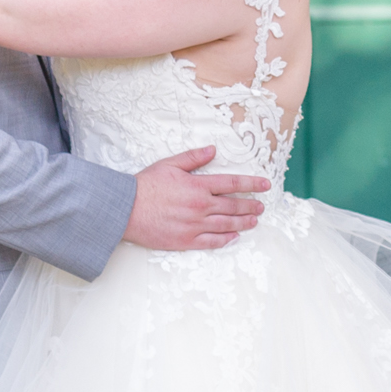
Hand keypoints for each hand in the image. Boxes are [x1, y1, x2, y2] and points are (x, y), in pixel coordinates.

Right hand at [123, 146, 269, 251]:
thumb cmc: (145, 186)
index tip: (265, 185)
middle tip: (261, 206)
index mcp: (198, 186)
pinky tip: (234, 237)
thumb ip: (193, 157)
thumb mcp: (169, 164)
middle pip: (233, 205)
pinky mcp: (185, 241)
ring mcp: (194, 225)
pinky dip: (225, 240)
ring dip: (243, 222)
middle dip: (250, 205)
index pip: (232, 183)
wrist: (125, 209)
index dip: (251, 183)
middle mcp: (200, 206)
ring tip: (254, 221)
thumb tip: (213, 150)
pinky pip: (211, 242)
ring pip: (226, 224)